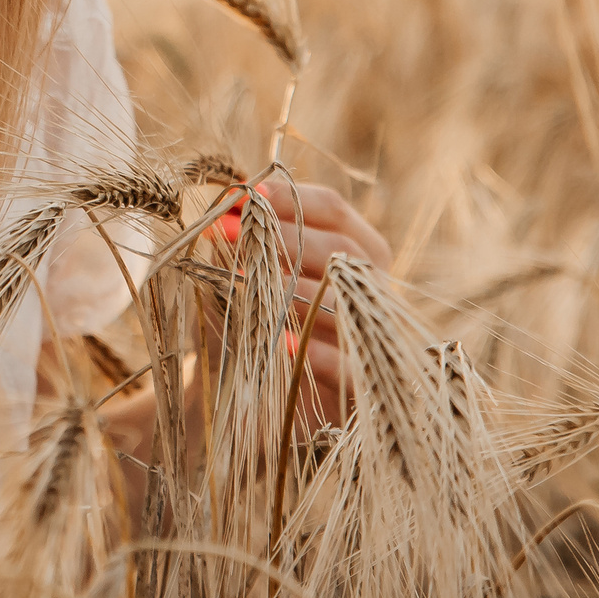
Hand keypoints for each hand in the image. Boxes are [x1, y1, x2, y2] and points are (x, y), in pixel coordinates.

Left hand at [216, 180, 389, 427]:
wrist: (241, 403)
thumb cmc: (245, 328)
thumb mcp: (234, 282)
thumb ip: (236, 246)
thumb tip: (227, 208)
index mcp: (349, 254)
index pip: (334, 211)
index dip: (294, 198)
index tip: (249, 194)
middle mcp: (369, 291)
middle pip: (344, 251)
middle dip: (285, 237)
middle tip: (233, 233)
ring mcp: (370, 338)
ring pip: (347, 303)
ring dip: (295, 288)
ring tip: (248, 280)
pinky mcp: (361, 390)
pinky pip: (348, 366)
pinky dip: (313, 350)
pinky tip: (278, 340)